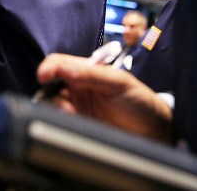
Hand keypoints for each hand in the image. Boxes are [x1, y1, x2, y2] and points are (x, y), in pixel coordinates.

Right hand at [36, 53, 173, 141]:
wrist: (152, 132)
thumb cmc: (139, 101)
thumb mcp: (118, 82)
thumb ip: (91, 74)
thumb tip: (63, 68)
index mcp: (85, 71)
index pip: (58, 63)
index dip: (48, 68)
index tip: (44, 76)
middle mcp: (76, 88)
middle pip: (49, 85)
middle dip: (48, 91)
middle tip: (62, 102)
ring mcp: (76, 107)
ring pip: (51, 104)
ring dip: (55, 109)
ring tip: (71, 114)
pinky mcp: (77, 126)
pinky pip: (60, 123)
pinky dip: (61, 122)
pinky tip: (74, 122)